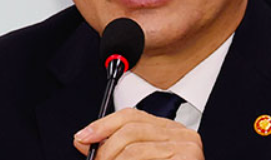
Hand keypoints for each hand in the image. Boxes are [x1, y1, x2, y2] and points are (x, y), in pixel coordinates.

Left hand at [73, 108, 203, 159]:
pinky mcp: (188, 158)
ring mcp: (187, 146)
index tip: (82, 137)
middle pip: (131, 129)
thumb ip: (115, 150)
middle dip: (105, 149)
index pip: (132, 115)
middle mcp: (181, 134)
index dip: (103, 124)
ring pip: (134, 148)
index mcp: (169, 131)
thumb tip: (84, 141)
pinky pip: (144, 159)